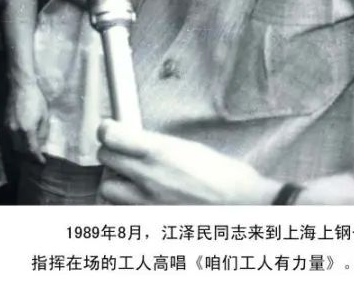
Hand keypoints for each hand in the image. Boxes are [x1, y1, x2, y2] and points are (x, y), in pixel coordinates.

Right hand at [6, 80, 49, 162]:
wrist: (21, 86)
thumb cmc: (36, 99)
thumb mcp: (44, 116)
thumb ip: (43, 132)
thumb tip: (41, 144)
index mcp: (27, 129)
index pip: (32, 149)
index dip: (37, 157)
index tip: (42, 162)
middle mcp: (16, 131)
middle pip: (22, 150)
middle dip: (29, 155)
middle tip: (37, 157)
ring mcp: (9, 127)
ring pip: (14, 145)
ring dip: (22, 150)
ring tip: (30, 151)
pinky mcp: (5, 123)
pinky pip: (11, 138)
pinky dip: (17, 142)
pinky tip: (23, 140)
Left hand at [96, 119, 282, 203]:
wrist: (247, 207)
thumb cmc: (227, 177)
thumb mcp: (188, 148)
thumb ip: (155, 146)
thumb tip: (133, 141)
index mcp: (159, 152)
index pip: (110, 136)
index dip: (107, 130)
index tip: (110, 130)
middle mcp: (148, 177)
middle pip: (105, 159)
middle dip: (113, 154)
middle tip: (125, 154)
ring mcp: (147, 203)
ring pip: (108, 190)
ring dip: (116, 183)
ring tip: (134, 182)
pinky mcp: (150, 223)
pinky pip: (121, 213)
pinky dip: (125, 206)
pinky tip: (141, 201)